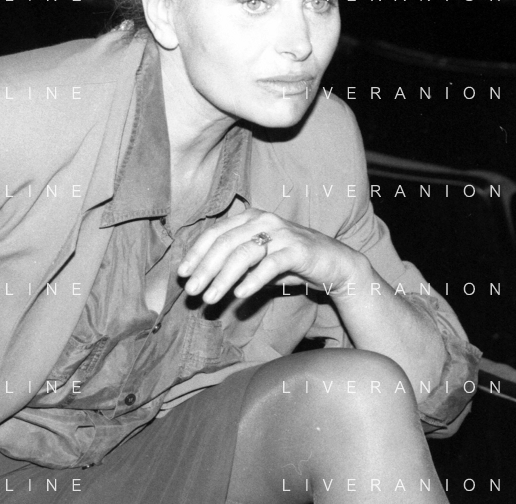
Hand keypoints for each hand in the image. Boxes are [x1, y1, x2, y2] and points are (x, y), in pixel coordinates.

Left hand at [177, 208, 368, 304]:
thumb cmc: (291, 262)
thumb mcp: (258, 262)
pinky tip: (239, 294)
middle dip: (205, 269)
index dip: (196, 253)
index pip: (215, 232)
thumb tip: (201, 282)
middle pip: (225, 243)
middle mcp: (263, 220)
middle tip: (191, 291)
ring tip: (210, 299)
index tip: (182, 274)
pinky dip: (252, 280)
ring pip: (244, 253)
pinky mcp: (298, 249)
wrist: (334, 263)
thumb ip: (234, 266)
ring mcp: (281, 233)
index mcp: (250, 217)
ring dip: (223, 278)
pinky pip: (270, 264)